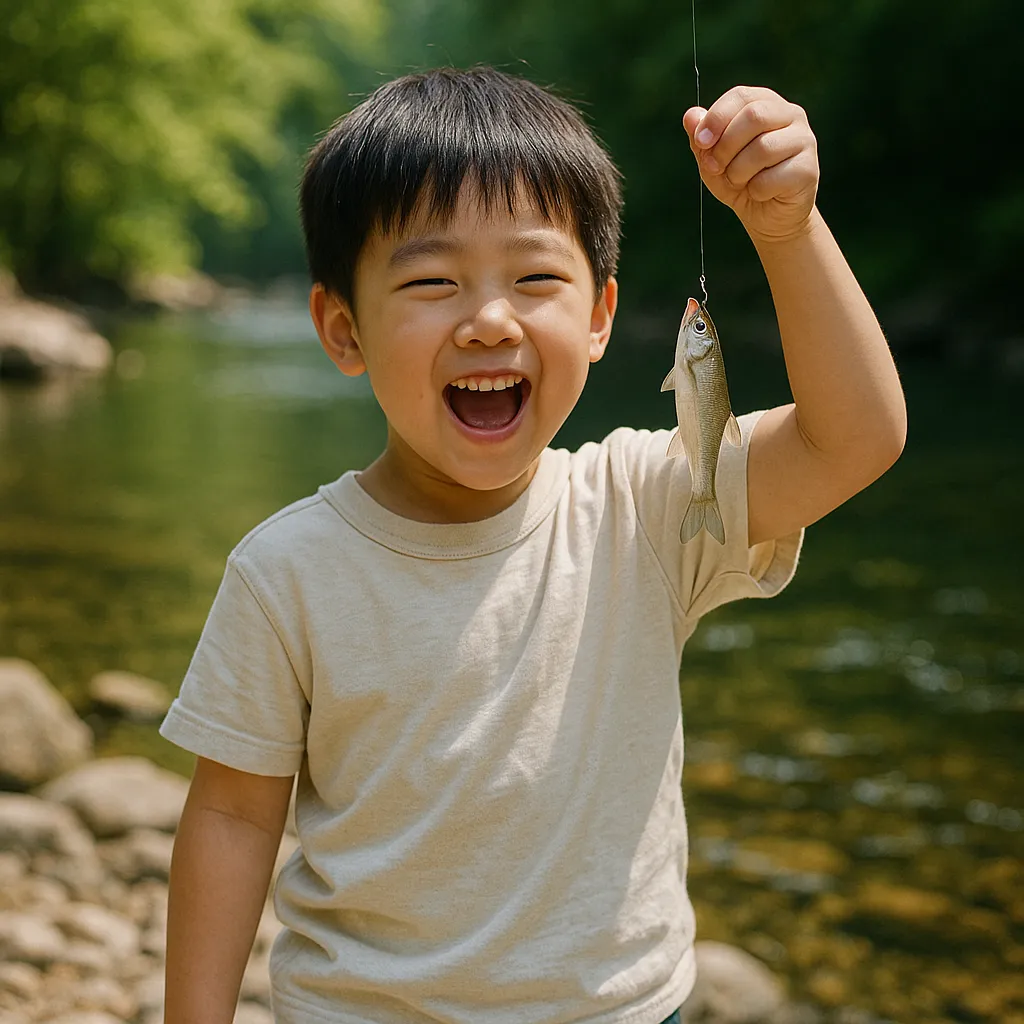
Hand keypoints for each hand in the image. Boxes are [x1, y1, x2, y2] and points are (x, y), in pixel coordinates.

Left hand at [682, 86, 818, 244]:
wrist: (769, 217)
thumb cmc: (741, 181)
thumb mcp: (713, 161)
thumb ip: (701, 139)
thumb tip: (690, 116)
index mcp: (766, 103)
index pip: (741, 96)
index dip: (716, 118)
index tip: (700, 143)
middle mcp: (791, 115)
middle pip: (754, 116)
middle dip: (725, 146)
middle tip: (715, 167)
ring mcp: (805, 140)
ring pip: (763, 148)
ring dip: (738, 172)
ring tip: (739, 182)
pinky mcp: (809, 169)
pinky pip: (772, 178)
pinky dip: (756, 190)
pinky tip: (760, 193)